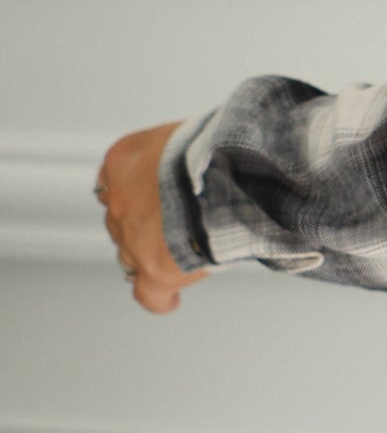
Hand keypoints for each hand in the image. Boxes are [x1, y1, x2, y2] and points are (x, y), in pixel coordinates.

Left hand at [95, 123, 206, 314]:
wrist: (225, 174)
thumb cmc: (218, 147)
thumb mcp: (189, 133)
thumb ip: (182, 152)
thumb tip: (206, 161)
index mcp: (122, 160)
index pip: (115, 182)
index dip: (138, 193)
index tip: (156, 197)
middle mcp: (119, 199)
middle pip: (123, 221)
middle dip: (147, 225)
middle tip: (180, 224)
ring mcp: (132, 237)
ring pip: (131, 255)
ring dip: (152, 255)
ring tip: (183, 254)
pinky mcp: (154, 269)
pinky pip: (149, 294)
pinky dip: (159, 298)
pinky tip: (171, 299)